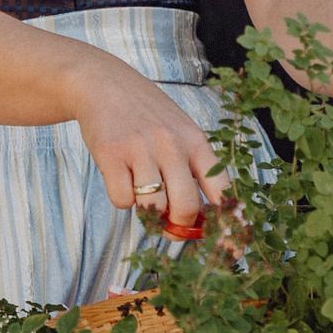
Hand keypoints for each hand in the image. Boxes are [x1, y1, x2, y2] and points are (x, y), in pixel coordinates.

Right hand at [66, 54, 222, 234]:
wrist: (103, 84)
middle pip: (186, 207)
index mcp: (196, 142)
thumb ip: (192, 169)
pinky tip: (121, 177)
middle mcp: (172, 144)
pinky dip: (121, 199)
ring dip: (148, 211)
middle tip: (169, 222)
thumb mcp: (180, 132)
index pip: (222, 190)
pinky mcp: (111, 154)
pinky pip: (121, 200)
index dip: (228, 225)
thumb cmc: (146, 115)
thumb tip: (200, 221)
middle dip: (179, 225)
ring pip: (153, 207)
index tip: (229, 247)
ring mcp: (141, 149)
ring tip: (141, 190)